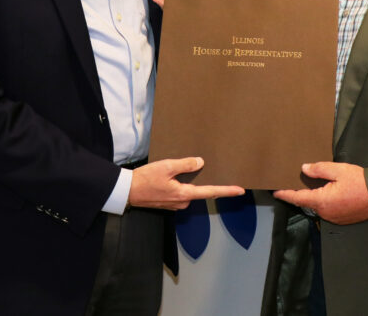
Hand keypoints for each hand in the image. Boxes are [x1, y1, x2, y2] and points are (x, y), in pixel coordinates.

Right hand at [129, 156, 244, 209]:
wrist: (127, 191)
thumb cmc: (145, 179)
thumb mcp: (166, 167)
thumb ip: (185, 165)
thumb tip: (201, 163)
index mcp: (184, 194)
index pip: (210, 192)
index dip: (226, 191)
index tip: (240, 190)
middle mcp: (182, 202)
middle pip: (200, 190)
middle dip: (206, 181)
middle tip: (212, 169)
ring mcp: (175, 204)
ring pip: (189, 190)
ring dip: (190, 181)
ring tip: (188, 168)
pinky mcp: (168, 202)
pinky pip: (181, 192)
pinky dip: (182, 184)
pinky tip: (175, 175)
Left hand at [273, 161, 367, 224]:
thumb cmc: (361, 182)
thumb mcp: (339, 170)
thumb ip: (319, 169)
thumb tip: (304, 168)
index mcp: (322, 201)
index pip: (297, 198)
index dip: (285, 194)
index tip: (275, 191)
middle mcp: (326, 213)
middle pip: (307, 203)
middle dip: (300, 193)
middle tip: (293, 182)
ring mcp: (334, 218)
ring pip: (318, 207)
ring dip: (313, 198)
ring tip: (309, 185)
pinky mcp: (343, 219)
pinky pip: (327, 210)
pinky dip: (323, 202)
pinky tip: (326, 192)